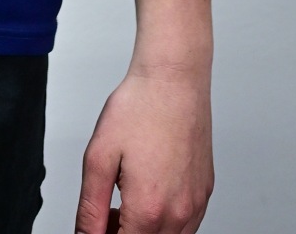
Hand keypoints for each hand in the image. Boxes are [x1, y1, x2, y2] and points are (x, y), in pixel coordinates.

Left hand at [75, 66, 212, 233]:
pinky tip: (150, 194)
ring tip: (126, 199)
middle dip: (123, 233)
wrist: (173, 78)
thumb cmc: (140, 107)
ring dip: (145, 229)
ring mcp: (196, 204)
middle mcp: (179, 213)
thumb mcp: (99, 157)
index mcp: (149, 208)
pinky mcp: (205, 192)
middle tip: (107, 212)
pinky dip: (166, 220)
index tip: (96, 224)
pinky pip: (186, 225)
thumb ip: (90, 208)